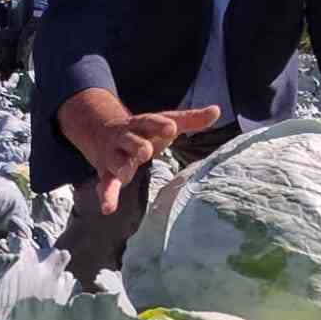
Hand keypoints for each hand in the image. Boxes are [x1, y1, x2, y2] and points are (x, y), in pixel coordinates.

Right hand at [57, 89, 221, 213]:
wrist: (103, 132)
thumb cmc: (144, 131)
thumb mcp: (165, 122)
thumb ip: (190, 119)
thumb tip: (217, 110)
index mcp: (142, 125)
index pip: (151, 121)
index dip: (161, 125)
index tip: (172, 128)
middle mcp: (126, 138)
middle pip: (130, 140)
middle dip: (137, 145)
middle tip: (146, 151)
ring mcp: (115, 155)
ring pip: (116, 161)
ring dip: (121, 167)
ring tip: (127, 174)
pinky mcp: (107, 173)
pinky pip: (106, 184)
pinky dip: (106, 196)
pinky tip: (108, 209)